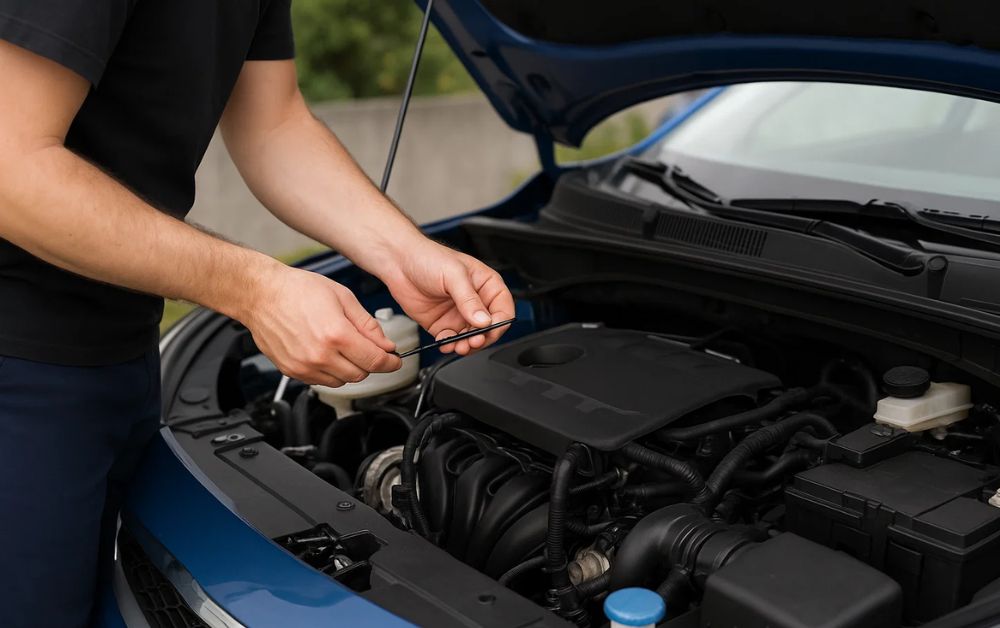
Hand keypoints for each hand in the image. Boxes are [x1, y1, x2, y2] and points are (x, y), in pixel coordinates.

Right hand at [241, 265, 401, 386]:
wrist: (261, 294)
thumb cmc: (297, 289)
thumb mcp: (342, 297)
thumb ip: (368, 324)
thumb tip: (385, 344)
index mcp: (337, 334)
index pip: (375, 360)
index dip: (390, 362)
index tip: (394, 360)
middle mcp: (320, 355)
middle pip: (361, 374)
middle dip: (370, 363)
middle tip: (369, 349)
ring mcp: (305, 366)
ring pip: (342, 381)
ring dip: (350, 369)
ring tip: (344, 348)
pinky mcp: (292, 371)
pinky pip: (321, 382)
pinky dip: (331, 372)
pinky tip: (328, 353)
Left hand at [380, 239, 514, 354]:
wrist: (398, 262)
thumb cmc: (428, 257)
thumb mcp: (453, 275)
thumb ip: (469, 299)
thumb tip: (483, 320)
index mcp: (486, 285)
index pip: (503, 310)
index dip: (499, 323)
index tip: (488, 330)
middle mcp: (475, 302)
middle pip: (489, 329)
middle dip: (482, 338)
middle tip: (473, 341)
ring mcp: (459, 314)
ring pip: (471, 338)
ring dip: (467, 345)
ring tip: (459, 346)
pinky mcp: (443, 324)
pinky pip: (452, 340)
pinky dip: (450, 345)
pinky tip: (445, 342)